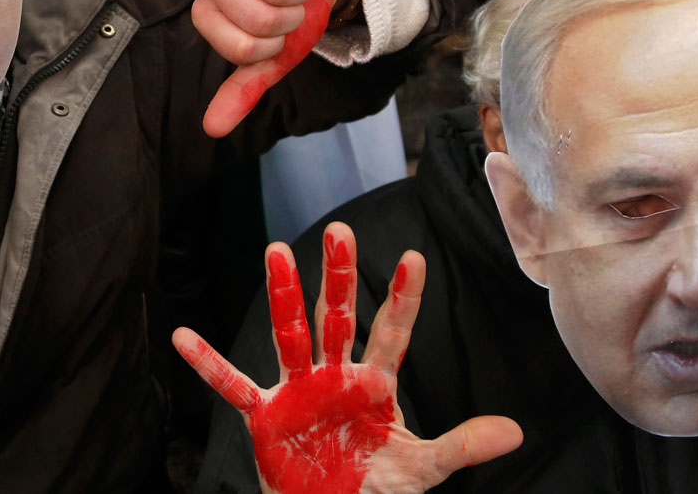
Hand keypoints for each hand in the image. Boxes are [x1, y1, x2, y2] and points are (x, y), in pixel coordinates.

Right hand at [173, 225, 522, 493]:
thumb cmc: (374, 488)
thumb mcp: (422, 469)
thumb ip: (461, 445)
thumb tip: (515, 432)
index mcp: (374, 384)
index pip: (392, 332)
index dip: (403, 298)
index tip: (414, 257)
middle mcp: (333, 375)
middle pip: (336, 317)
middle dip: (337, 276)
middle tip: (338, 230)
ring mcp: (296, 390)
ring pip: (288, 334)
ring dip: (282, 295)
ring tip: (275, 249)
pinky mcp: (265, 415)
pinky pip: (232, 385)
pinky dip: (206, 363)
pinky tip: (182, 337)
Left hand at [194, 0, 349, 137]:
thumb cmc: (290, 13)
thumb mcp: (271, 57)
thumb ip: (241, 90)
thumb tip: (212, 129)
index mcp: (206, 13)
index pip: (243, 49)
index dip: (274, 46)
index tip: (275, 34)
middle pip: (262, 20)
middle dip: (291, 19)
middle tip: (289, 7)